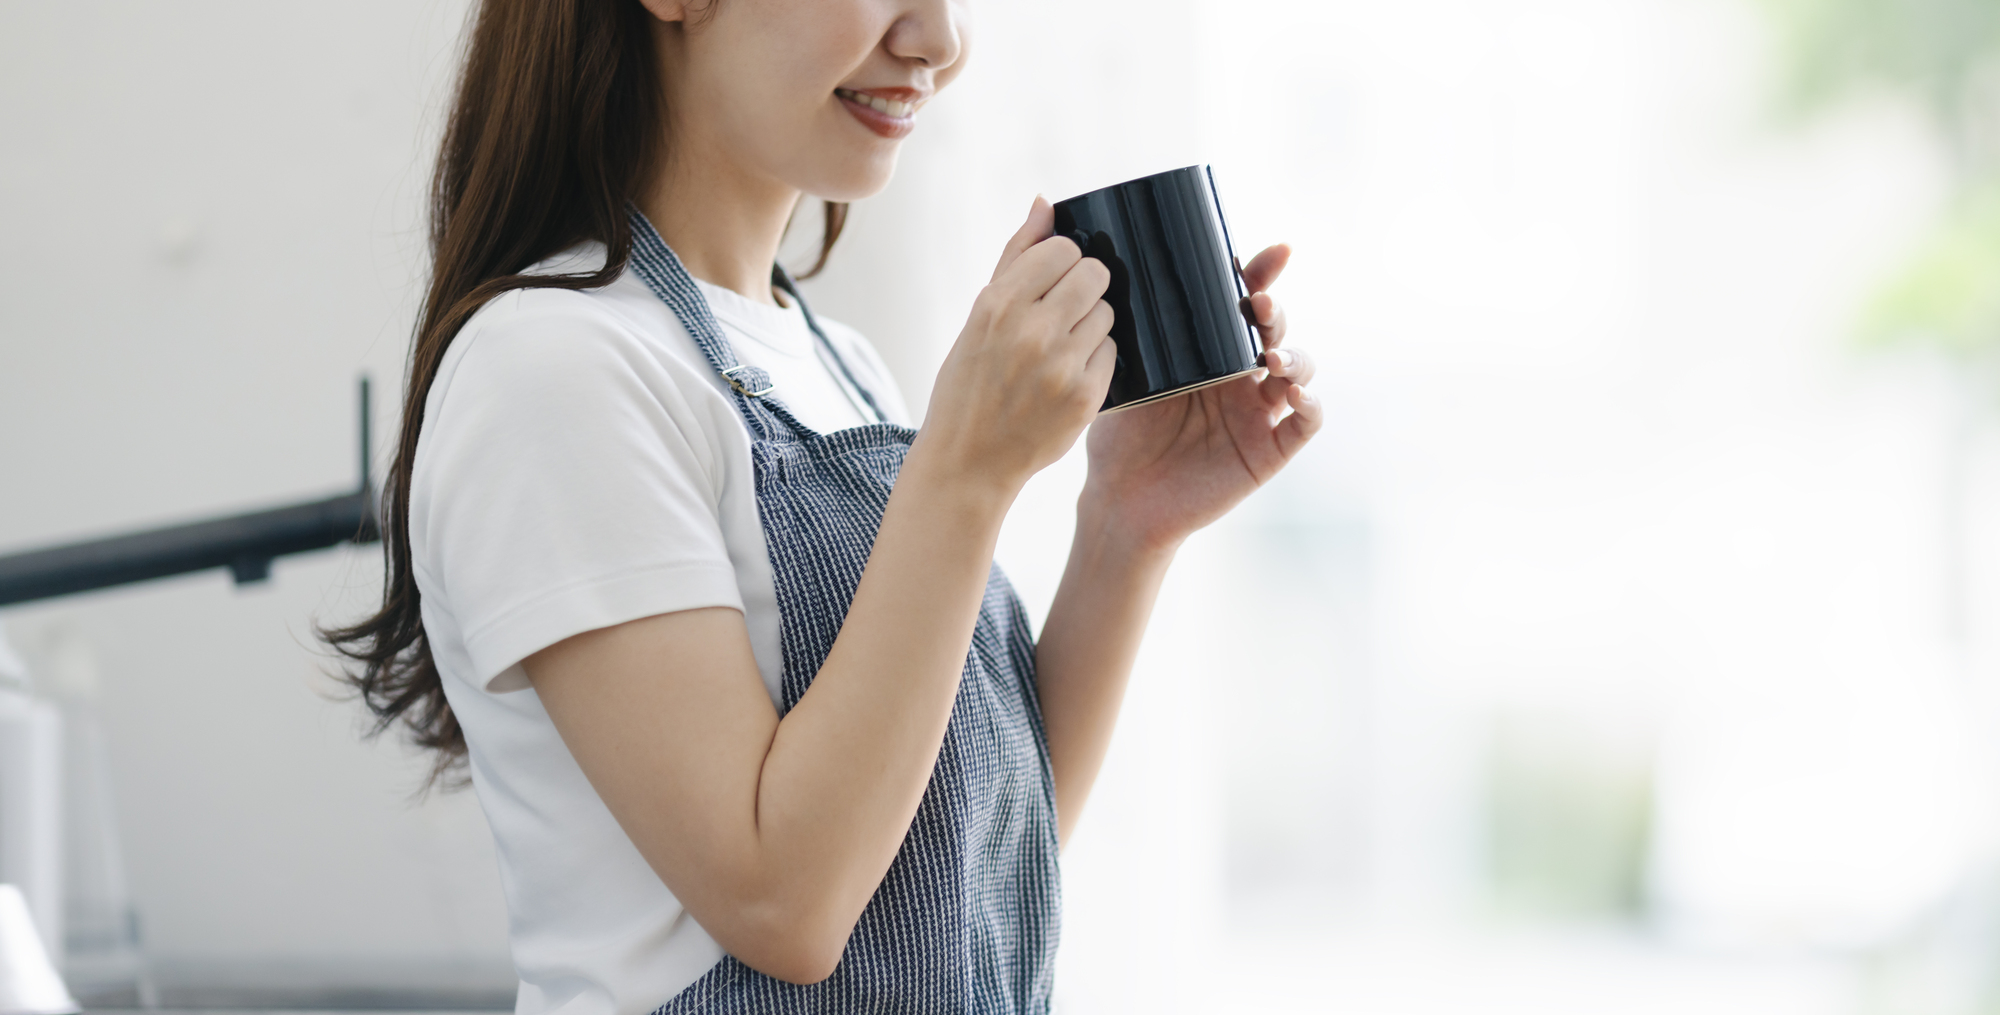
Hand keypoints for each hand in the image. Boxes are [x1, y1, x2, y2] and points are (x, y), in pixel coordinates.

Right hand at [915, 197, 1116, 497]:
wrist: (967, 461)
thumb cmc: (969, 384)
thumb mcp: (978, 317)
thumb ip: (1015, 257)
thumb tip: (1045, 203)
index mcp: (998, 304)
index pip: (1063, 248)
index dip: (1063, 262)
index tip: (1051, 282)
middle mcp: (1031, 330)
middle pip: (1094, 274)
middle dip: (1084, 288)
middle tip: (1063, 314)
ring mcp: (1060, 365)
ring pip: (1106, 314)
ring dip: (1090, 326)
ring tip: (1060, 350)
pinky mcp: (1085, 397)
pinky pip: (1112, 353)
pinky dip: (1095, 361)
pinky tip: (1066, 377)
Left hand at [1081, 243, 1321, 551]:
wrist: (1120, 502)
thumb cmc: (1119, 439)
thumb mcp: (1124, 377)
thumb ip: (1134, 335)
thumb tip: (1124, 277)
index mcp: (1207, 352)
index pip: (1240, 305)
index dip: (1263, 276)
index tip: (1274, 254)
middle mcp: (1239, 377)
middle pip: (1274, 330)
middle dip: (1274, 312)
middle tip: (1257, 307)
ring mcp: (1257, 412)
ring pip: (1298, 369)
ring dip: (1295, 356)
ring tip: (1273, 359)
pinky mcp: (1268, 451)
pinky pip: (1305, 424)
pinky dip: (1311, 405)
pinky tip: (1296, 395)